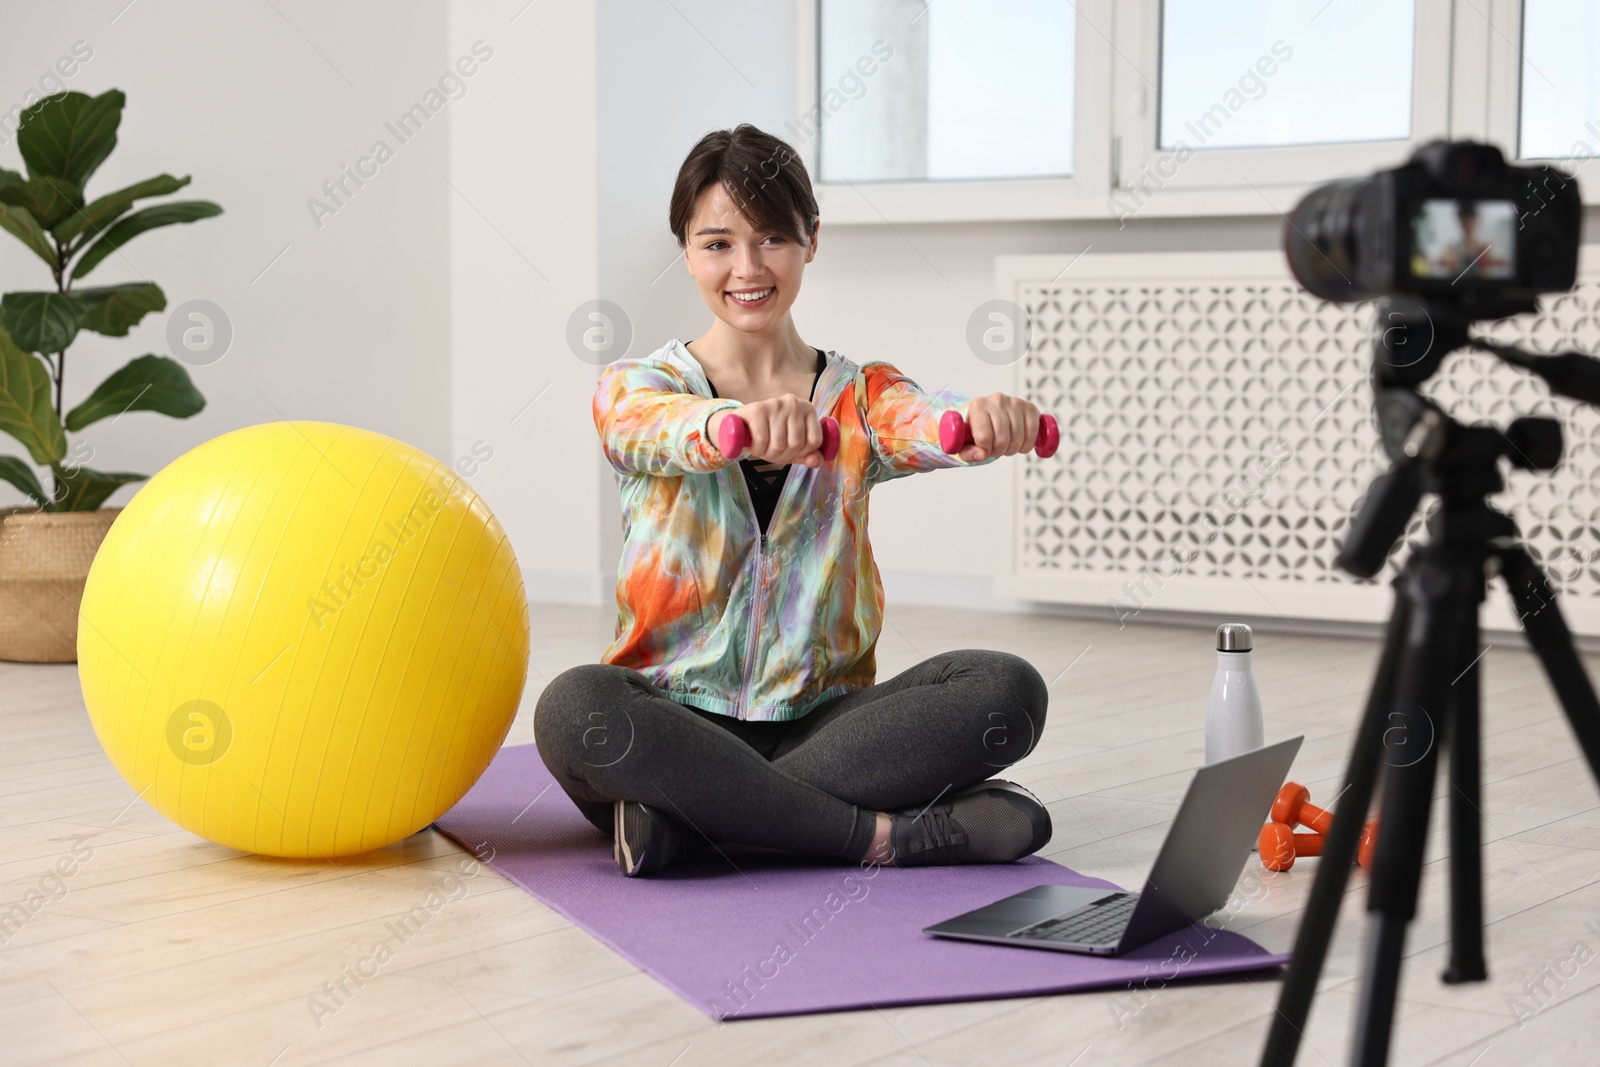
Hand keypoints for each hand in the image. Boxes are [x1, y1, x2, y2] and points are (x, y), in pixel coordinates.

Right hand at [709, 394, 826, 468]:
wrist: (739, 425)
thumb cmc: (770, 435)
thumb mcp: (793, 448)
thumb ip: (808, 455)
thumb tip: (816, 461)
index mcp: (808, 409)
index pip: (815, 441)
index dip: (802, 453)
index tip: (790, 450)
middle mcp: (794, 402)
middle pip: (797, 444)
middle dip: (783, 455)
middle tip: (773, 451)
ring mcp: (776, 403)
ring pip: (779, 444)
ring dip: (768, 454)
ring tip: (763, 448)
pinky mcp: (757, 408)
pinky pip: (762, 440)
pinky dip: (757, 450)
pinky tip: (754, 446)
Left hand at [959, 392, 1039, 461]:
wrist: (988, 414)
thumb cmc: (975, 429)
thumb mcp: (964, 443)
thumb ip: (968, 452)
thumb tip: (982, 455)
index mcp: (977, 406)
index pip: (984, 438)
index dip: (985, 450)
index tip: (983, 448)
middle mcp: (996, 400)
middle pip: (1002, 440)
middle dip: (999, 451)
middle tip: (995, 448)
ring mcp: (1015, 402)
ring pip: (1018, 439)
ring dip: (1012, 449)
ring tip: (1006, 445)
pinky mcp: (1029, 407)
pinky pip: (1032, 433)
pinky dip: (1027, 444)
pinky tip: (1020, 443)